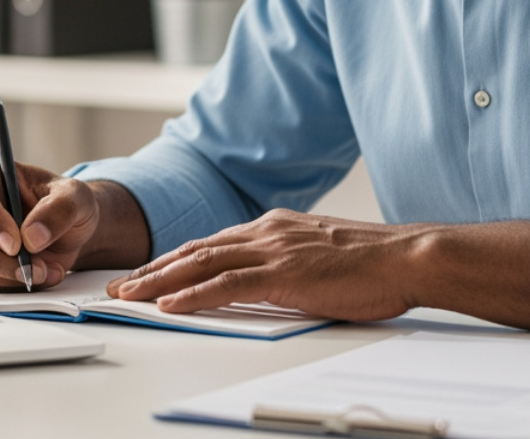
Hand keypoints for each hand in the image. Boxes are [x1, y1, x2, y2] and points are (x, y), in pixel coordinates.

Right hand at [0, 156, 99, 290]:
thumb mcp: (76, 197)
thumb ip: (59, 210)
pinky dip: (9, 286)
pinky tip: (34, 278)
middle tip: (32, 270)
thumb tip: (31, 236)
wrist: (68, 230)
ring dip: (8, 277)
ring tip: (43, 272)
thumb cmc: (64, 203)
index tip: (15, 244)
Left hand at [104, 208, 422, 320]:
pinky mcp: (282, 274)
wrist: (407, 257)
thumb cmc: (375, 262)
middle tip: (122, 286)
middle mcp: (268, 231)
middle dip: (154, 269)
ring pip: (201, 264)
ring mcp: (273, 250)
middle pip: (197, 249)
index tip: (150, 272)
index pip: (214, 242)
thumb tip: (274, 280)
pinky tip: (168, 303)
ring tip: (130, 296)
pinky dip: (191, 294)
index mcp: (276, 226)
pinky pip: (225, 285)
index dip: (177, 258)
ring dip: (159, 281)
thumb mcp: (323, 255)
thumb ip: (292, 261)